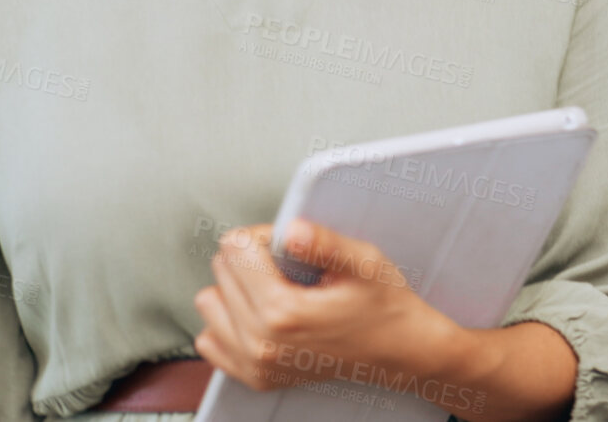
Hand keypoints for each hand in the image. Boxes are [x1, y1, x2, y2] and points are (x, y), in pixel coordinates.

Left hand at [194, 220, 467, 391]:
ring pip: (210, 303)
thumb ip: (325, 243)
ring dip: (237, 289)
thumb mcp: (364, 262)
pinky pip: (210, 339)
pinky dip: (230, 321)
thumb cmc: (383, 304)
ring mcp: (255, 364)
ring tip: (276, 291)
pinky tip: (262, 316)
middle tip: (293, 269)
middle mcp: (261, 343)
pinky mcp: (253, 376)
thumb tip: (292, 230)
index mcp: (283, 312)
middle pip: (221, 271)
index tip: (294, 247)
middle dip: (252, 260)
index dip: (267, 237)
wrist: (398, 350)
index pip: (236, 248)